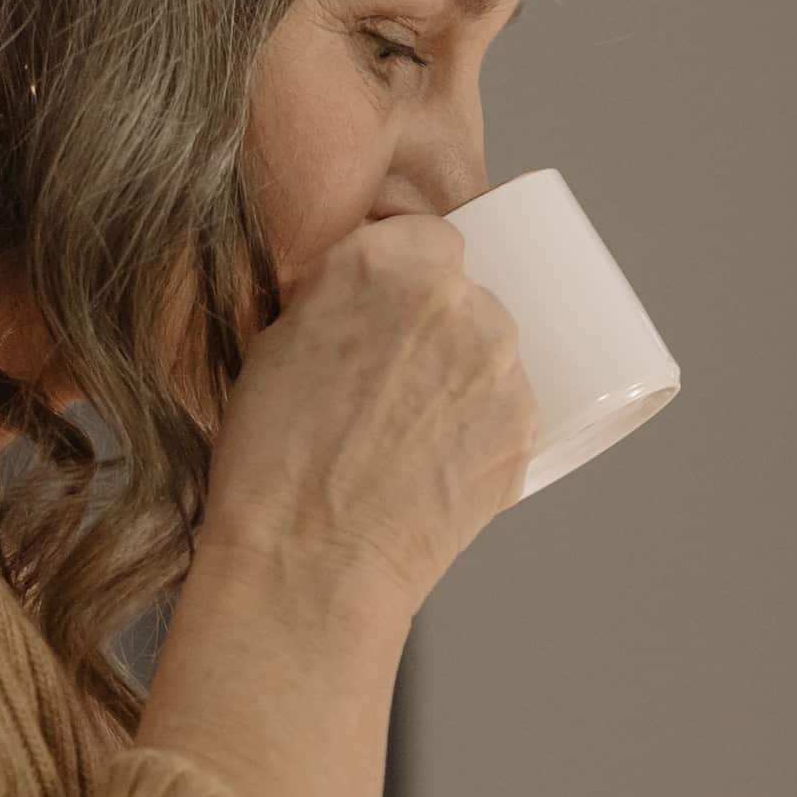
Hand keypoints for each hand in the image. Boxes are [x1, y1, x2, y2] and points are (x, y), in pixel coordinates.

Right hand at [206, 213, 535, 612]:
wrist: (310, 560)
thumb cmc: (270, 460)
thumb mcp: (272, 343)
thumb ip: (330, 296)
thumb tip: (357, 291)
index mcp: (383, 264)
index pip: (425, 236)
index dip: (407, 272)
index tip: (391, 307)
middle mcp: (455, 301)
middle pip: (468, 292)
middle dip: (439, 325)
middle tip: (395, 379)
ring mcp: (500, 364)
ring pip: (495, 349)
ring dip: (467, 372)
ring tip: (412, 430)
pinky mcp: (526, 425)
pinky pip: (512, 406)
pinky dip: (485, 425)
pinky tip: (439, 460)